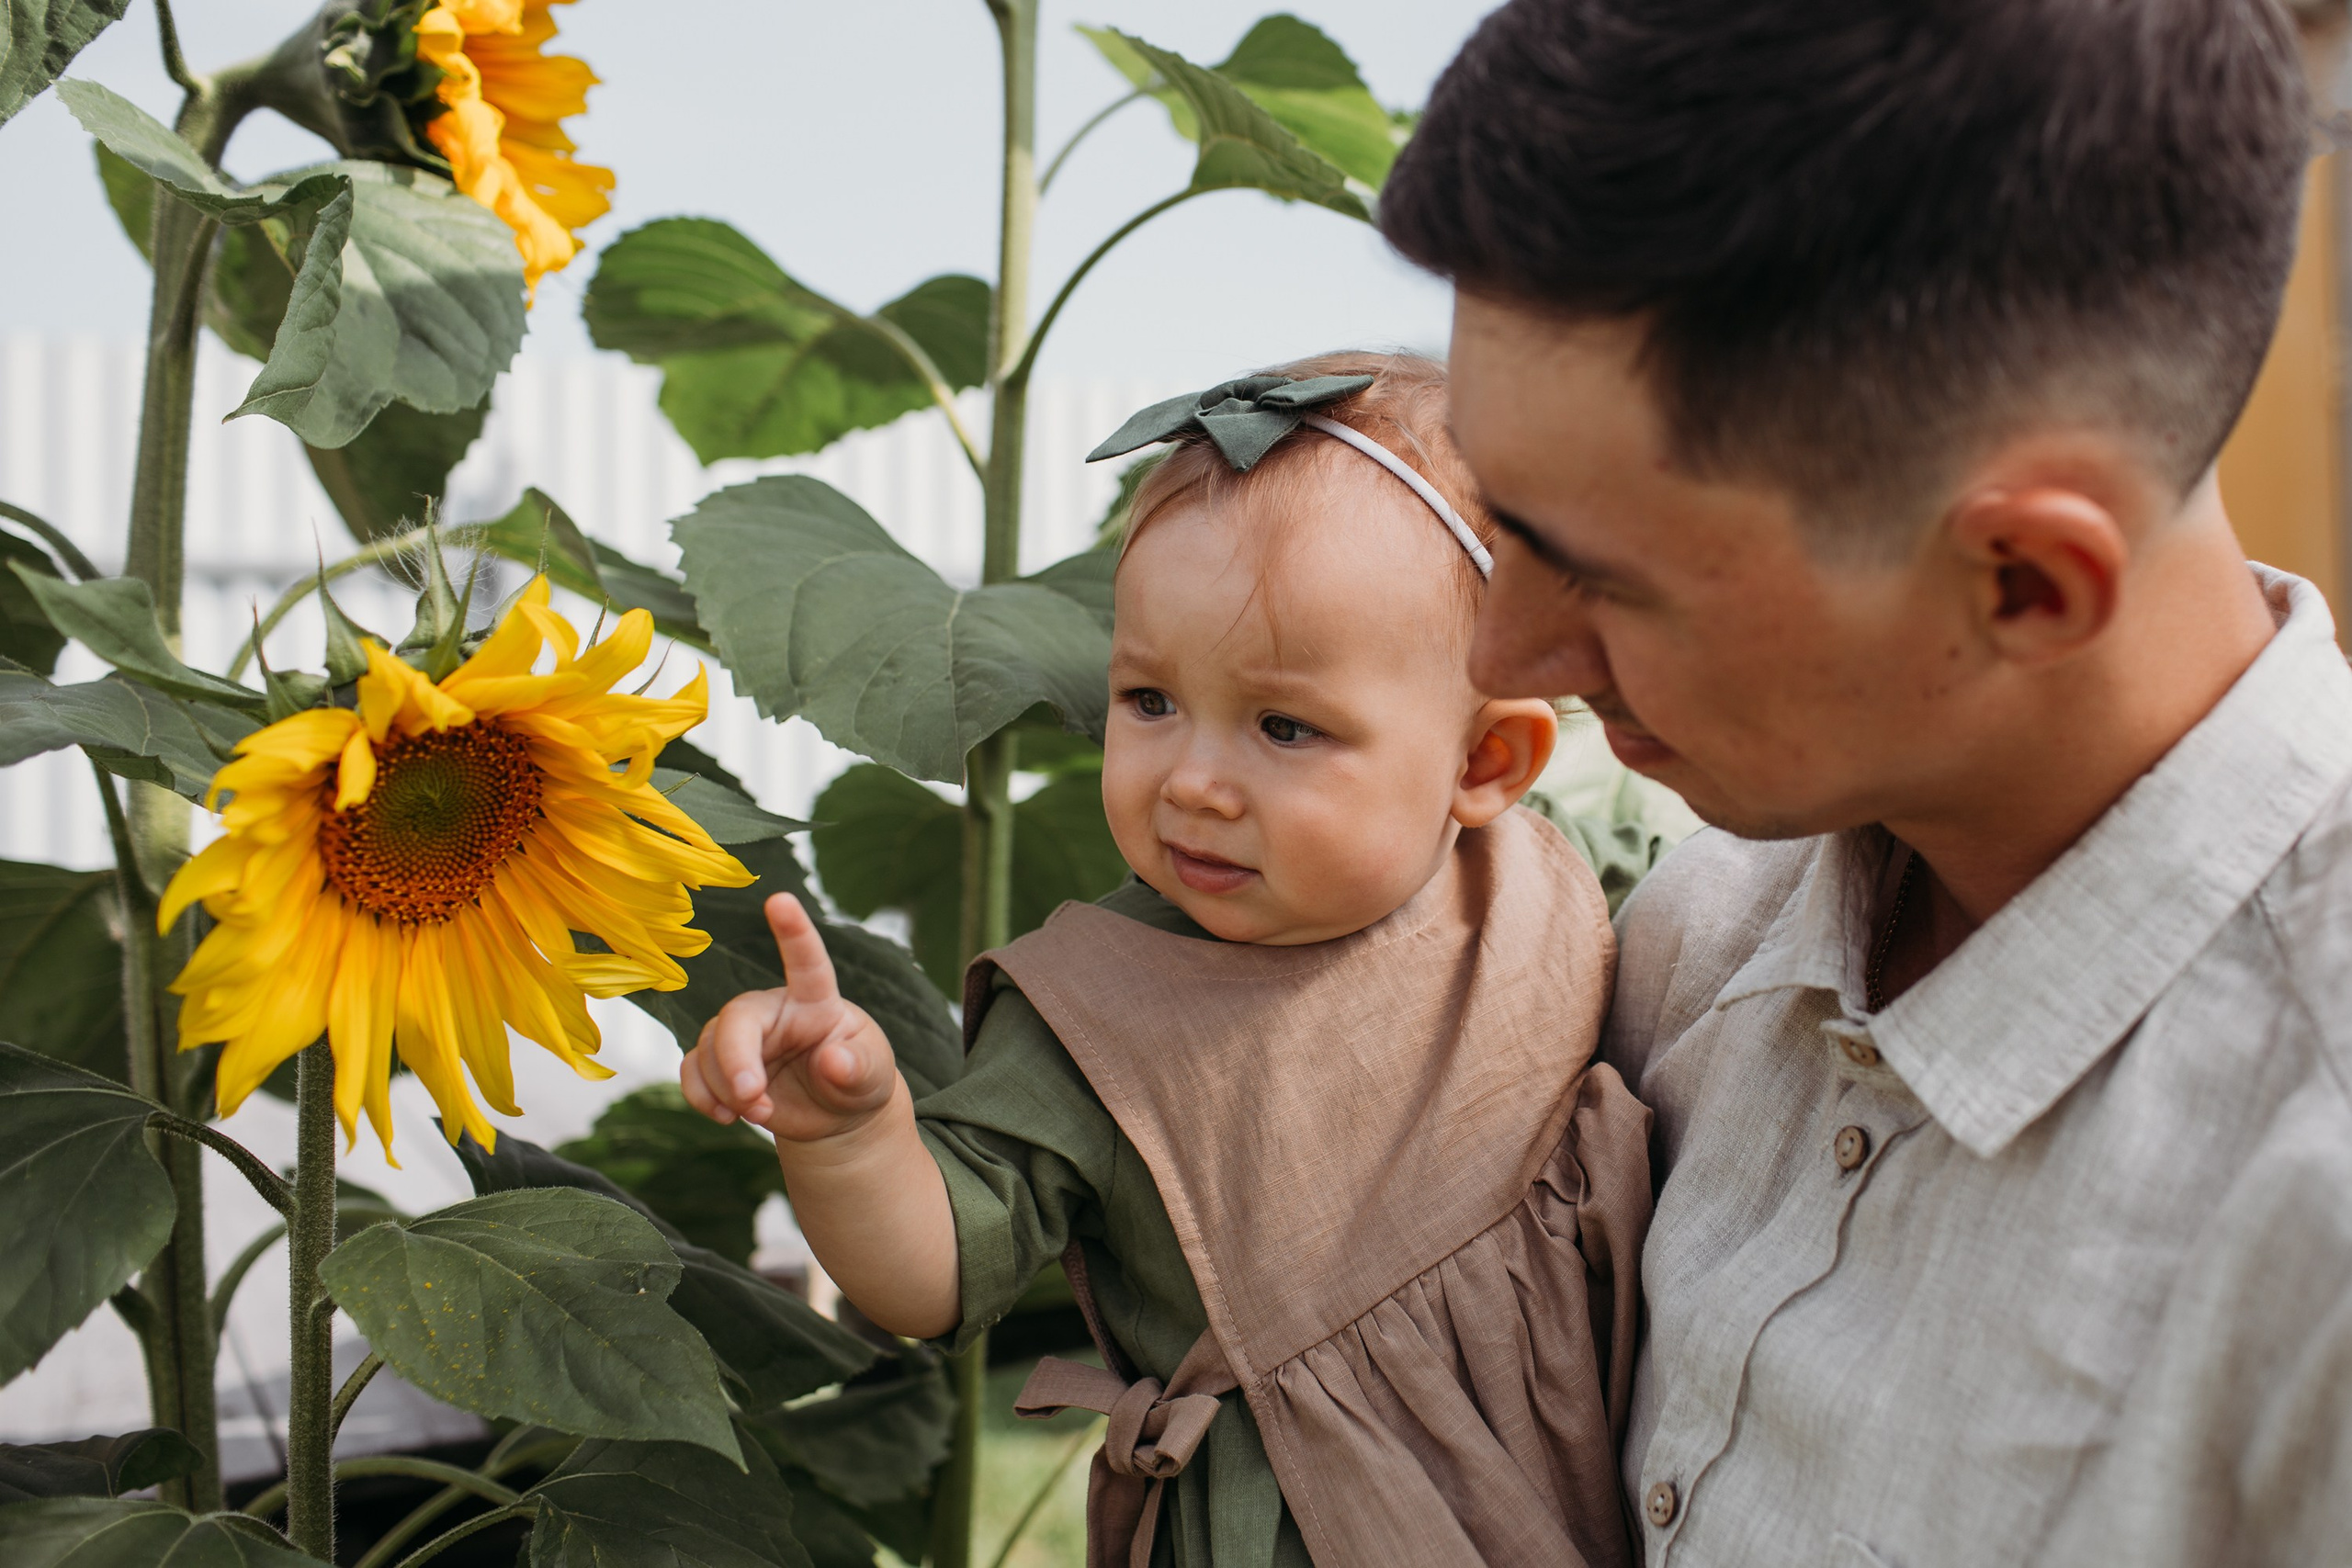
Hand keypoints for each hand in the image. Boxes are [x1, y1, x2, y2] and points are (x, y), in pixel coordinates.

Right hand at [680, 893, 901, 1142]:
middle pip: (736, 1019)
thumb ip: (858, 1068)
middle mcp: (774, 1010)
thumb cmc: (858, 1079)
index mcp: (817, 1001)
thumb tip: (833, 1061)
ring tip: (759, 1113)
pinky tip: (726, 1117)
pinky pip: (691, 1070)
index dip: (794, 931)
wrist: (834, 1113)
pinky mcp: (720, 1063)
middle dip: (736, 1061)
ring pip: (709, 1049)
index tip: (781, 899)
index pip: (807, 962)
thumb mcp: (873, 1077)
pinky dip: (700, 1096)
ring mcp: (743, 1036)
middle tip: (753, 1099)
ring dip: (726, 1089)